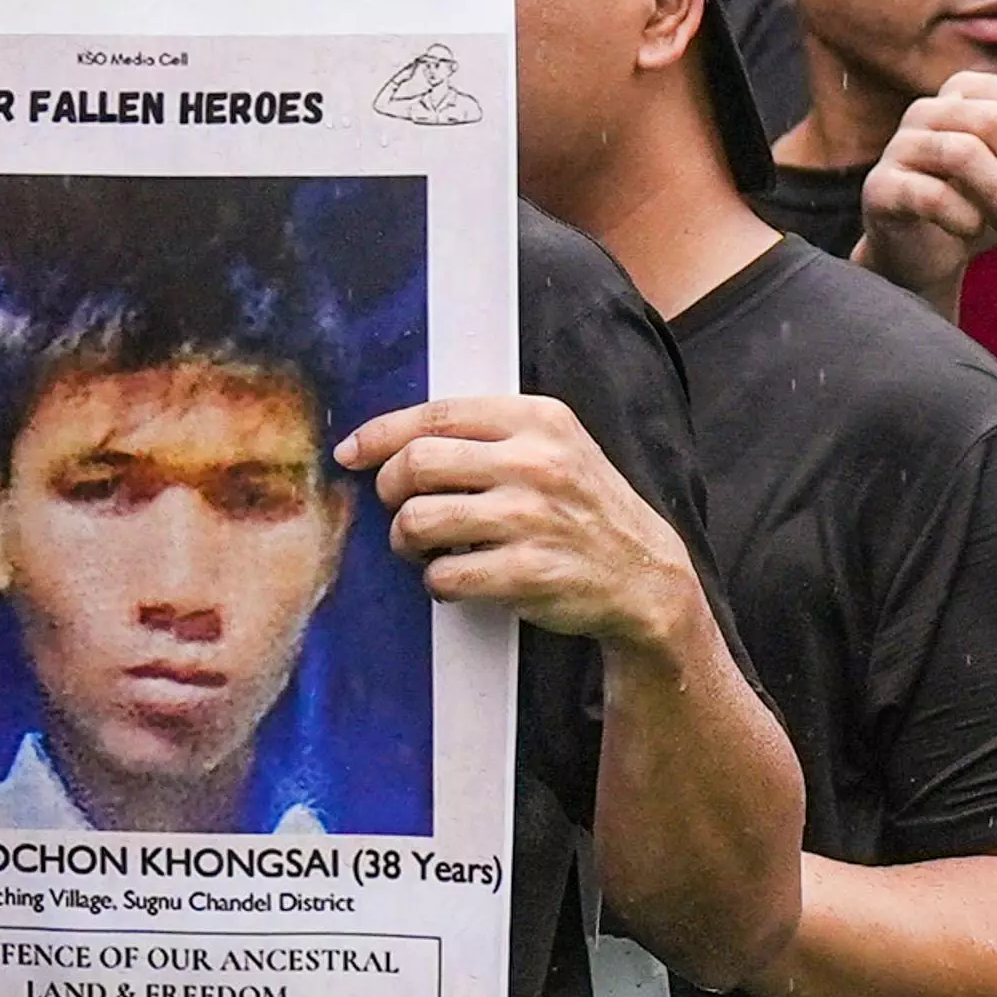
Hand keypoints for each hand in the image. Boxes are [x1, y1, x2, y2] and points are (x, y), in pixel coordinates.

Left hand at [340, 395, 709, 663]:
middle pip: (416, 464)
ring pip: (419, 520)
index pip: (437, 414)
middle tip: (400, 507)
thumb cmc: (584, 509)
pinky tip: (454, 579)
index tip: (352, 452)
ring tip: (421, 547)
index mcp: (539, 420)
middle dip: (390, 490)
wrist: (644, 575)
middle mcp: (535, 463)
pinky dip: (436, 582)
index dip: (381, 433)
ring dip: (406, 539)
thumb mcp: (556, 448)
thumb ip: (491, 435)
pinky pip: (444, 575)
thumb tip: (396, 438)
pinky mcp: (527, 572)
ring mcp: (532, 519)